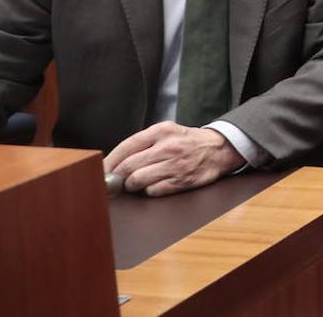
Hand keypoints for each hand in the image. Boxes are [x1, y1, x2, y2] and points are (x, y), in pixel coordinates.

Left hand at [103, 122, 244, 196]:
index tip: (102, 170)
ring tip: (137, 183)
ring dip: (133, 185)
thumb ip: (144, 142)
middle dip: (118, 177)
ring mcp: (175, 165)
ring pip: (138, 180)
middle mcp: (168, 147)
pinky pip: (154, 191)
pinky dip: (149, 191)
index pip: (126, 147)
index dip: (110, 161)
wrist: (220, 149)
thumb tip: (115, 160)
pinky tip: (154, 185)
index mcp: (161, 131)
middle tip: (115, 181)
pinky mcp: (181, 181)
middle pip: (128, 166)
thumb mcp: (167, 132)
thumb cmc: (188, 141)